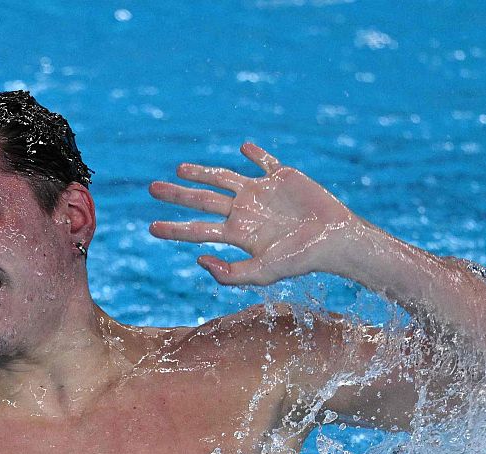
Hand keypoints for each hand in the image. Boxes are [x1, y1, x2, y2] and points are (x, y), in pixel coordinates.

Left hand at [149, 143, 374, 285]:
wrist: (336, 240)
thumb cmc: (302, 259)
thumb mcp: (263, 273)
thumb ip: (231, 273)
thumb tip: (199, 260)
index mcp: (238, 233)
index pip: (198, 230)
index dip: (174, 229)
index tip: (150, 228)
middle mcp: (244, 211)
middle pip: (202, 200)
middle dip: (177, 195)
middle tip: (152, 188)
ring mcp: (261, 193)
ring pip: (224, 179)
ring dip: (202, 172)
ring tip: (180, 167)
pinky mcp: (283, 177)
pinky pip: (265, 161)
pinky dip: (254, 154)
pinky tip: (243, 147)